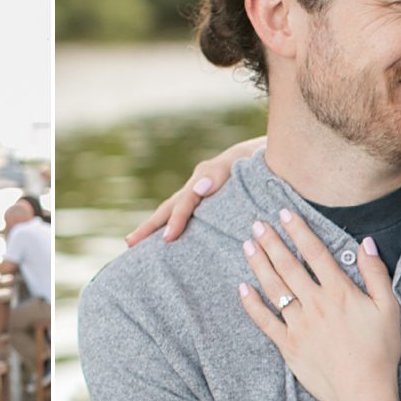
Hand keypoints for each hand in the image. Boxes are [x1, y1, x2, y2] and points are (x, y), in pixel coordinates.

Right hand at [124, 135, 265, 244]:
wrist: (271, 156)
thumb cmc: (258, 160)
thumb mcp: (243, 162)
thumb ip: (220, 173)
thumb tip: (199, 187)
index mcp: (203, 178)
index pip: (184, 202)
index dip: (176, 220)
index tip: (167, 238)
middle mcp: (197, 187)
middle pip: (169, 208)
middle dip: (149, 226)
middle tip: (130, 243)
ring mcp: (200, 196)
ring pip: (174, 212)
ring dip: (156, 228)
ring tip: (136, 244)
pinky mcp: (208, 205)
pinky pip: (187, 217)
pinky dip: (173, 228)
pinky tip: (166, 244)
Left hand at [236, 209, 400, 400]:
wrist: (362, 391)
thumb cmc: (380, 350)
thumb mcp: (389, 307)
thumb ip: (376, 272)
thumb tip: (365, 242)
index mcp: (339, 292)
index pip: (315, 253)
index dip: (298, 230)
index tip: (284, 213)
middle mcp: (315, 304)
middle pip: (288, 266)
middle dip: (271, 242)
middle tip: (256, 224)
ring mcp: (298, 324)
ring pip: (273, 288)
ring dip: (259, 264)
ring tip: (247, 246)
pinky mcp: (287, 345)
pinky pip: (264, 321)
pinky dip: (252, 304)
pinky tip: (242, 288)